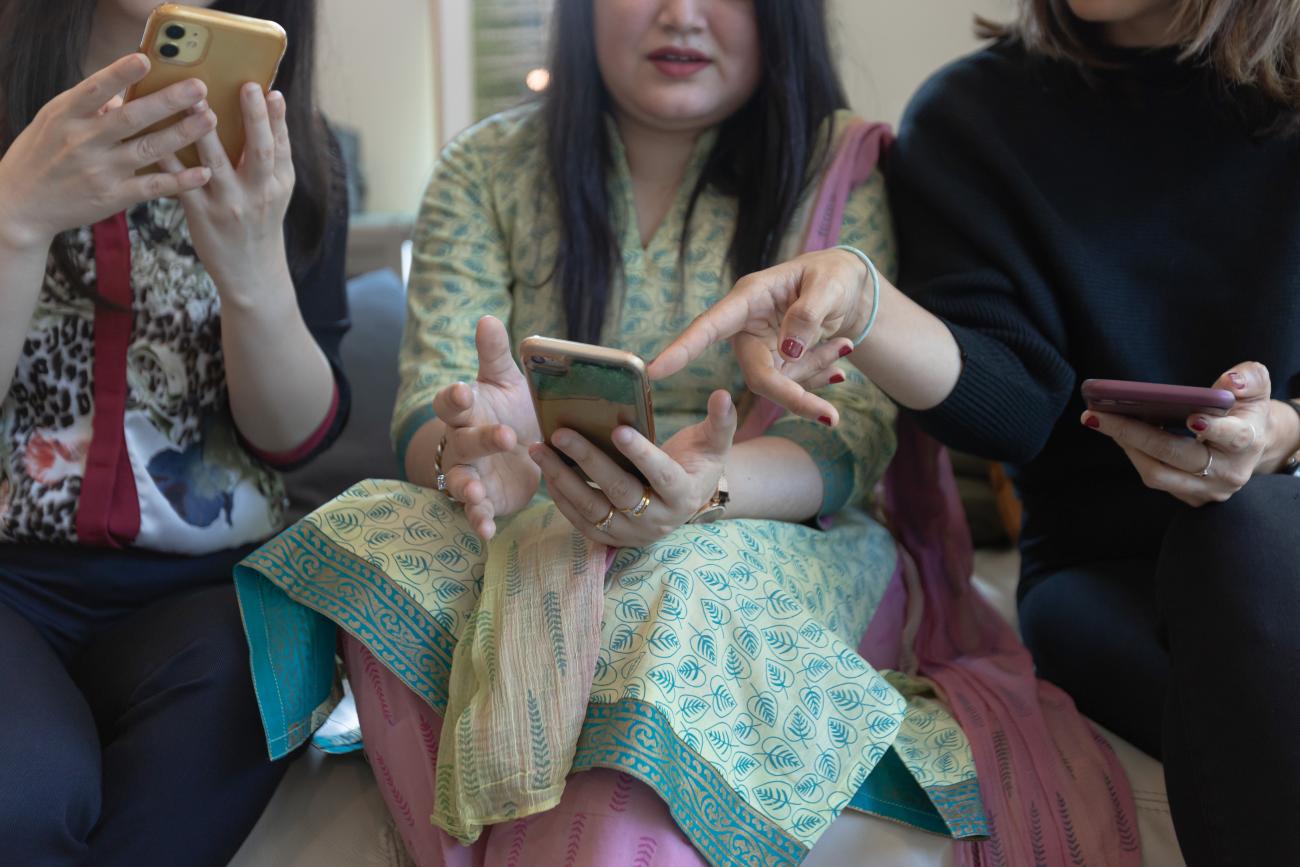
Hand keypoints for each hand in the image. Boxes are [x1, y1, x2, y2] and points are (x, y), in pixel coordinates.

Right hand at [0, 54, 213, 248]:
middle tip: (199, 88)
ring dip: (183, 134)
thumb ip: (88, 105)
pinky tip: (204, 172)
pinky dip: (180, 180)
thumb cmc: (42, 154)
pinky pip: (153, 187)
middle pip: (131, 118)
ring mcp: (100, 171)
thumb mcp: (54, 121)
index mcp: (66, 116)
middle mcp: (83, 141)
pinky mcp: (113, 197)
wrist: (22, 205)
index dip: (119, 74)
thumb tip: (124, 91)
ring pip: (149, 149)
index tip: (145, 59)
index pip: (94, 89)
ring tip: (210, 119)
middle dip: (168, 102)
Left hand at [160, 84, 294, 300]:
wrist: (251, 272)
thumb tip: (264, 115)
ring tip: (194, 101)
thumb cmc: (260, 224)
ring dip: (204, 131)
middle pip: (259, 151)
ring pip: (217, 162)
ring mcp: (230, 204)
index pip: (281, 146)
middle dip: (254, 118)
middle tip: (246, 87)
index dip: (277, 118)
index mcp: (279, 184)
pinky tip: (156, 136)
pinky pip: (183, 182)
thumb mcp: (276, 193)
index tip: (271, 91)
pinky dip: (170, 159)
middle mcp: (258, 193)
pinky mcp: (202, 214)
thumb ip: (270, 159)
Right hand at [432, 316, 542, 539]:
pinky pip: (475, 512)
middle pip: (463, 442)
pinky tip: (486, 531)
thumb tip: (487, 318)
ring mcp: (469, 473)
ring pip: (460, 481)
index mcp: (467, 410)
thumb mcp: (506, 382)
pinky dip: (478, 521)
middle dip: (480, 440)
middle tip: (505, 437)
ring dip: (466, 488)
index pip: (451, 402)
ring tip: (474, 494)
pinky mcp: (483, 499)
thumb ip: (495, 355)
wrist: (520, 450)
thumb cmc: (509, 409)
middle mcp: (461, 442)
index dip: (454, 398)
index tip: (464, 392)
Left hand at [528, 390, 736, 546]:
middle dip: (588, 460)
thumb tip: (723, 393)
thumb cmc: (698, 463)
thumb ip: (721, 421)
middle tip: (561, 432)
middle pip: (619, 491)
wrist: (687, 499)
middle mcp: (657, 519)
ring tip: (541, 448)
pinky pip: (581, 521)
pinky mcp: (611, 538)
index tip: (618, 430)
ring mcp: (632, 533)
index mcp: (684, 494)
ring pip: (592, 509)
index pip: (662, 475)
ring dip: (563, 479)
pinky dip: (561, 497)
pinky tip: (547, 470)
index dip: (641, 454)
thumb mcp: (715, 443)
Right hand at [649, 248, 870, 424]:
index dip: (682, 350)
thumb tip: (787, 351)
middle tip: (830, 417)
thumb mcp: (829, 287)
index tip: (654, 371)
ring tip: (845, 344)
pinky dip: (824, 372)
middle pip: (758, 375)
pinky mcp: (778, 362)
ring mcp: (762, 347)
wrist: (848, 286)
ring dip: (818, 370)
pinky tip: (841, 350)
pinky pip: (798, 381)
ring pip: (783, 382)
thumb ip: (808, 315)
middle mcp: (748, 326)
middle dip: (793, 396)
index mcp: (748, 299)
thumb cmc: (833, 275)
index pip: (709, 327)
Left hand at [1082, 362, 1273, 506]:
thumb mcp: (1255, 389)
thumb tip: (1230, 382)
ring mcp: (1207, 489)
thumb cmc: (1245, 410)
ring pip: (1158, 474)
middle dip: (1134, 433)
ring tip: (1100, 420)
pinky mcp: (1190, 497)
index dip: (1214, 429)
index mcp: (1248, 441)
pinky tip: (1116, 432)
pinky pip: (1155, 479)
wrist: (1252, 445)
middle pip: (1176, 456)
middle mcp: (1227, 472)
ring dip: (1126, 446)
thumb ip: (1249, 379)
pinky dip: (1133, 455)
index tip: (1192, 418)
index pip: (1233, 437)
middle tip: (1097, 414)